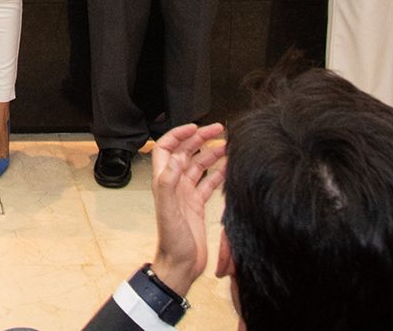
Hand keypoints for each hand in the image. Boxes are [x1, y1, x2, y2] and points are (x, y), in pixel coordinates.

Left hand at [148, 122, 225, 295]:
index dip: (178, 134)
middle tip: (218, 129)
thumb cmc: (172, 242)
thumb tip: (175, 157)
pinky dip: (218, 173)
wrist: (180, 266)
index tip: (195, 127)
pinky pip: (208, 183)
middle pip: (186, 153)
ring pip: (199, 166)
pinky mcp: (197, 205)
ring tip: (228, 145)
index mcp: (164, 182)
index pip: (166, 148)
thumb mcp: (168, 210)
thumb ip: (169, 183)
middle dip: (200, 138)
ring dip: (211, 153)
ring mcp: (186, 194)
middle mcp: (174, 185)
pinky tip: (229, 167)